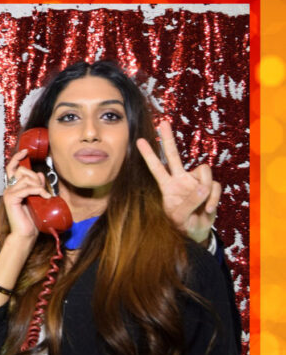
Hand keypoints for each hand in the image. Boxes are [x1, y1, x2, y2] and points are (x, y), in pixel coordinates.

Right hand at [2, 149, 51, 238]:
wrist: (26, 234)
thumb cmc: (31, 218)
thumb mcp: (36, 198)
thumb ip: (36, 185)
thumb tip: (39, 174)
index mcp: (13, 187)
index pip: (12, 168)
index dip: (17, 158)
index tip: (25, 152)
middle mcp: (9, 188)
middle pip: (22, 171)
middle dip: (35, 177)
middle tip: (43, 190)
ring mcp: (8, 193)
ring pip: (26, 179)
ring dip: (38, 186)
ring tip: (44, 196)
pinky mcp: (11, 199)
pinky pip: (27, 188)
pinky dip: (38, 191)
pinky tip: (44, 197)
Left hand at [136, 120, 220, 245]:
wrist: (198, 232)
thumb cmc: (184, 225)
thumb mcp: (180, 218)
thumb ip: (189, 202)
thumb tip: (203, 187)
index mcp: (168, 186)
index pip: (156, 168)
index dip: (149, 155)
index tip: (139, 141)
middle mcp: (180, 179)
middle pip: (173, 155)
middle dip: (168, 139)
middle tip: (163, 122)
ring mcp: (195, 181)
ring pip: (204, 171)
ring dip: (205, 189)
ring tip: (202, 206)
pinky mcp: (210, 186)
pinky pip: (215, 186)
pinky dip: (213, 198)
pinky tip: (208, 209)